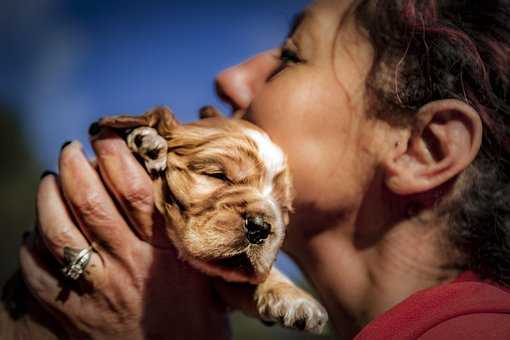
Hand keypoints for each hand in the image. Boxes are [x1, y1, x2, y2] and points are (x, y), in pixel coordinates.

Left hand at [20, 129, 228, 338]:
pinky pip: (40, 273)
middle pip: (91, 204)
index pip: (134, 191)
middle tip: (70, 149)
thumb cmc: (197, 312)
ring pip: (59, 233)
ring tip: (49, 180)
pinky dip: (31, 246)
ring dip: (48, 198)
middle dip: (74, 167)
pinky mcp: (75, 313)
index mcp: (166, 250)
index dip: (116, 157)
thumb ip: (185, 232)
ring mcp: (100, 291)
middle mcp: (131, 266)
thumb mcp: (203, 267)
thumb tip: (170, 184)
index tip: (107, 137)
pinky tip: (35, 232)